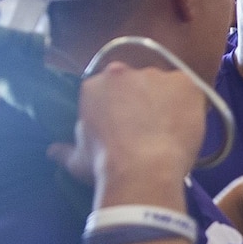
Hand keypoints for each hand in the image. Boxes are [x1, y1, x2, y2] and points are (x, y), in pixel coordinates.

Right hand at [50, 54, 207, 190]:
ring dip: (167, 103)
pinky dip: (190, 105)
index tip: (126, 126)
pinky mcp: (183, 83)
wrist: (142, 170)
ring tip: (170, 131)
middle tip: (149, 129)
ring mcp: (154, 75)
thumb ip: (66, 150)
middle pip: (136, 83)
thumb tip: (52, 151)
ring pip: (164, 86)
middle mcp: (122, 73)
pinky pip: (190, 90)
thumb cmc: (105, 165)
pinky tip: (187, 125)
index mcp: (93, 86)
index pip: (108, 89)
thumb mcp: (77, 159)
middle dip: (142, 102)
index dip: (120, 108)